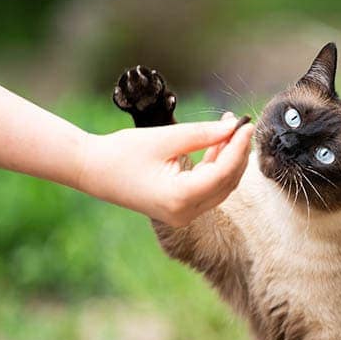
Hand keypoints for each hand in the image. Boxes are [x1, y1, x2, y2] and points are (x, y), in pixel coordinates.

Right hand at [77, 114, 253, 225]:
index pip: (222, 173)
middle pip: (226, 182)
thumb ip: (202, 134)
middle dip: (237, 153)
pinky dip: (215, 167)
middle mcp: (185, 213)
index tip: (246, 125)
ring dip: (228, 159)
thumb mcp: (165, 138)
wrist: (94, 171)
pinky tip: (217, 143)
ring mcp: (183, 215)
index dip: (238, 148)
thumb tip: (233, 128)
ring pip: (220, 187)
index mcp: (179, 198)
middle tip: (241, 124)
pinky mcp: (181, 209)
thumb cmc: (123, 152)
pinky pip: (208, 188)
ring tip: (229, 128)